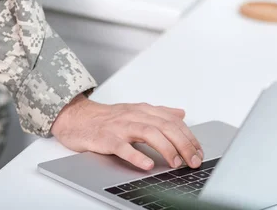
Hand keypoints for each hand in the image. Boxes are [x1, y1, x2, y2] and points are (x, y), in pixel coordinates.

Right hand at [51, 95, 203, 170]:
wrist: (77, 118)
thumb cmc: (108, 118)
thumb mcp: (136, 111)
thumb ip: (160, 113)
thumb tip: (181, 113)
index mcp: (144, 110)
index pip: (173, 122)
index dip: (188, 136)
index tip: (198, 152)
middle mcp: (135, 116)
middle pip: (165, 127)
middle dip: (183, 144)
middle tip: (193, 160)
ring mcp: (120, 126)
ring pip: (148, 133)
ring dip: (165, 148)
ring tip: (175, 162)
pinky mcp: (106, 138)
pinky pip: (122, 147)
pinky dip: (136, 156)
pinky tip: (146, 165)